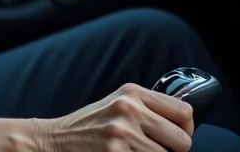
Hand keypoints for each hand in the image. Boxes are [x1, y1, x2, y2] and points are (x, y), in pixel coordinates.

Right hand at [34, 83, 194, 151]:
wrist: (53, 141)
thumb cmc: (88, 126)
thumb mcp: (117, 105)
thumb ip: (147, 108)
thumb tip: (183, 124)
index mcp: (132, 93)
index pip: (184, 111)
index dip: (185, 129)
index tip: (176, 136)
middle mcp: (128, 110)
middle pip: (182, 141)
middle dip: (173, 151)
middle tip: (156, 150)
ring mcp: (122, 135)